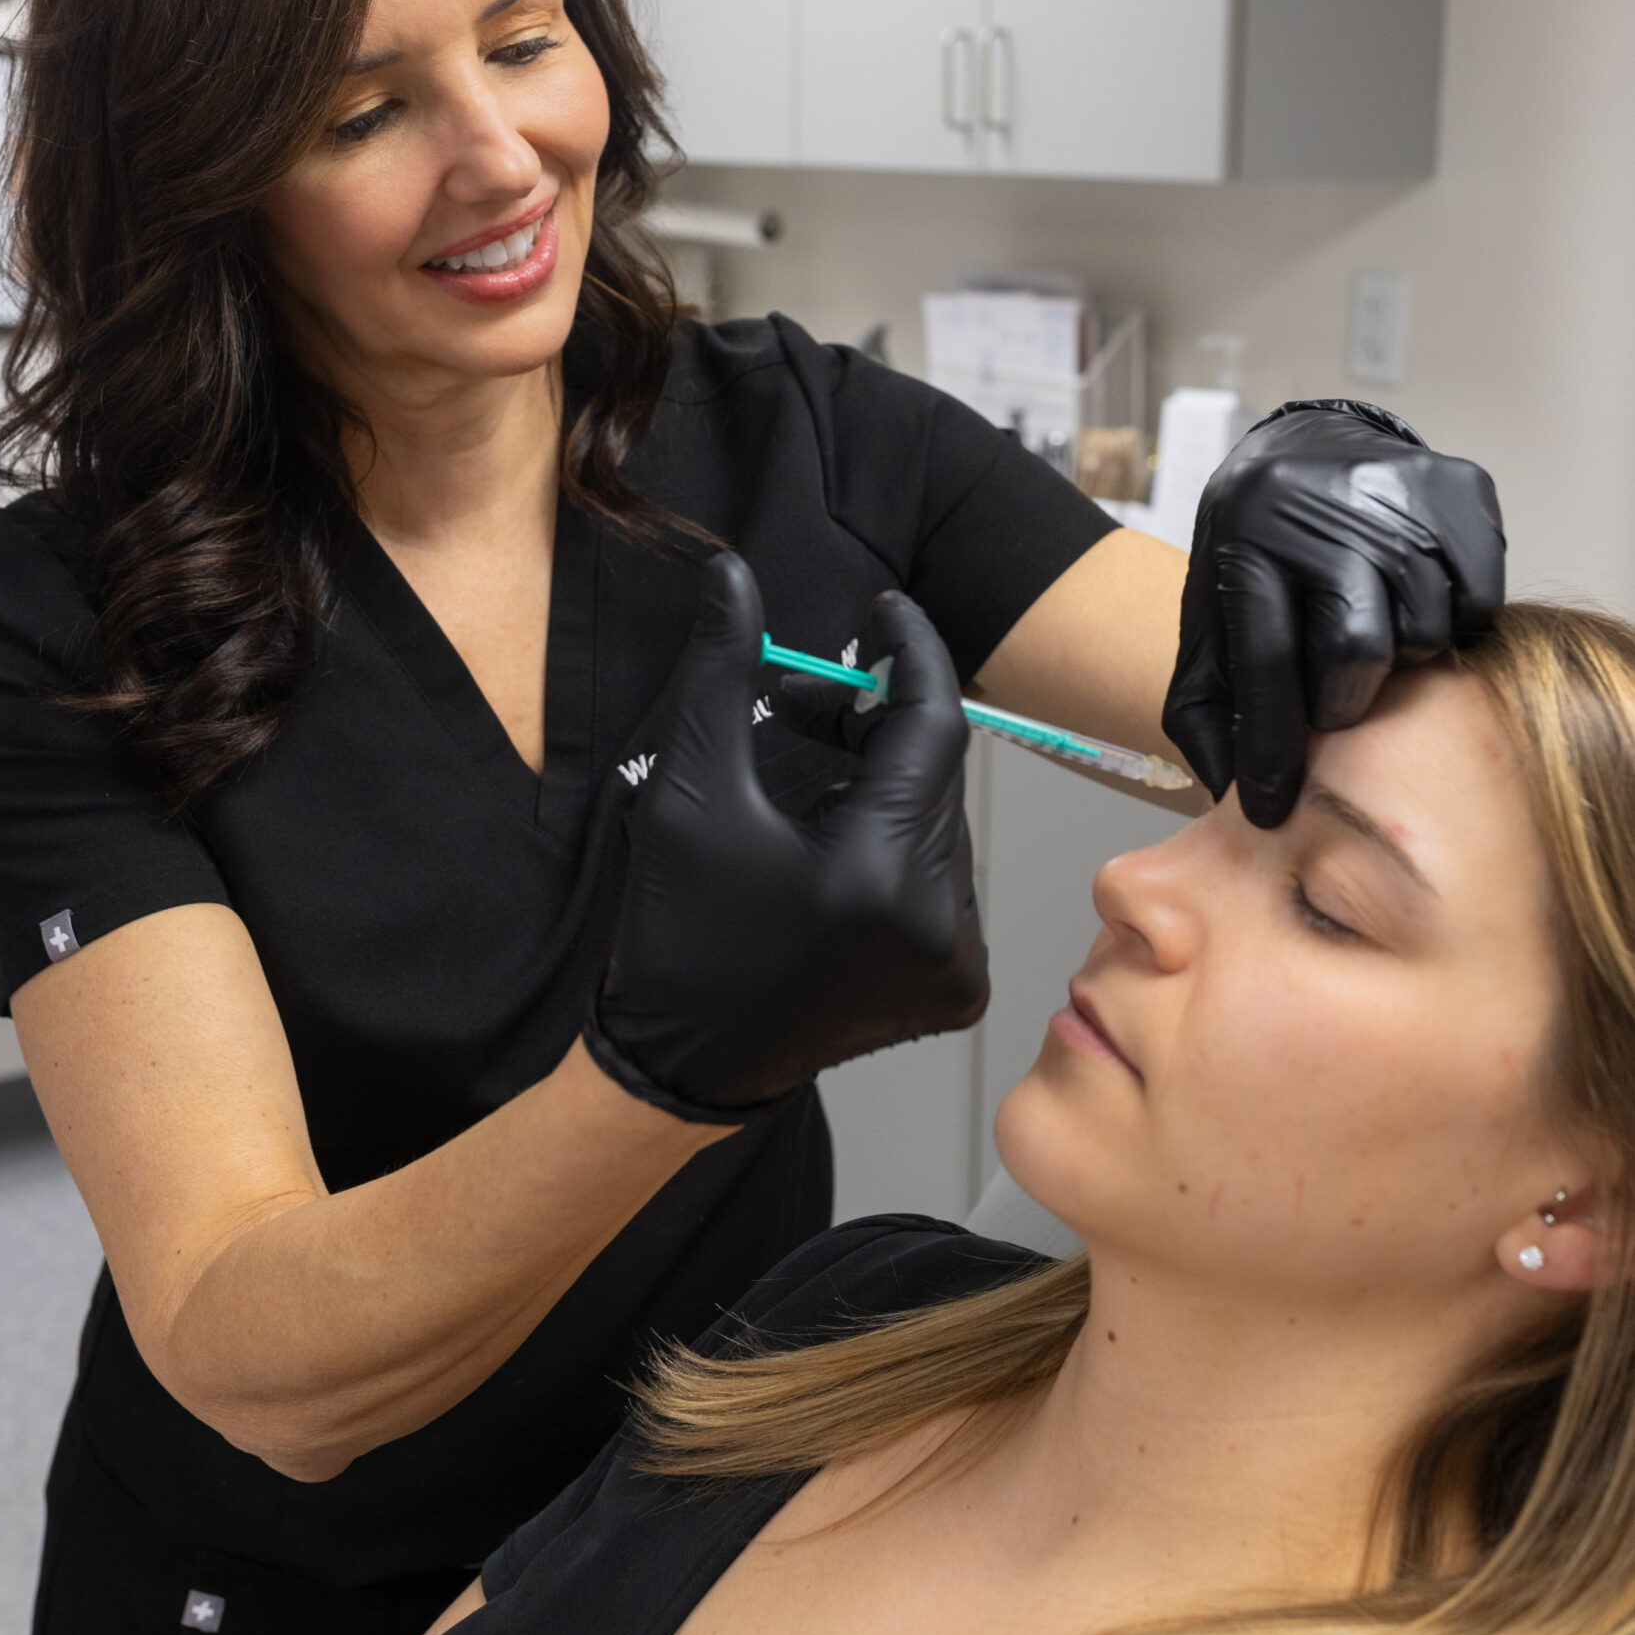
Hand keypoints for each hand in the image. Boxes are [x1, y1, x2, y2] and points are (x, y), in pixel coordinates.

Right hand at [586, 552, 986, 1119]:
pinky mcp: (958, 988)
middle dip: (873, 722)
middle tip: (796, 701)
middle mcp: (937, 923)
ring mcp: (955, 963)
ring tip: (807, 780)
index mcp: (876, 873)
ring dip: (883, 781)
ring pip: (939, 820)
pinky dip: (896, 842)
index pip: (931, 723)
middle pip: (933, 772)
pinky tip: (834, 848)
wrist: (682, 1061)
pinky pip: (943, 877)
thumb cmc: (677, 929)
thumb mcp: (688, 791)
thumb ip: (718, 673)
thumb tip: (732, 573)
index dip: (910, 651)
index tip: (883, 609)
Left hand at [1162, 400, 1504, 829]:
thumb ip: (1208, 707)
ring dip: (1404, 658)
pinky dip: (1455, 622)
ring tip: (1376, 639)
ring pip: (1425, 626)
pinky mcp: (1458, 486)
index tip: (1271, 807)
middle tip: (1338, 701)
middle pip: (1357, 646)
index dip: (1271, 747)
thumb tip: (1225, 789)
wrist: (1303, 447)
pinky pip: (1479, 596)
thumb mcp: (1209, 619)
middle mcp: (1319, 503)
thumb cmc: (1256, 550)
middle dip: (1345, 699)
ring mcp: (1396, 490)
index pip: (1267, 660)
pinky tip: (1416, 607)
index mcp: (1246, 537)